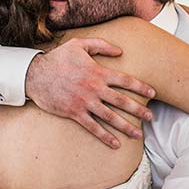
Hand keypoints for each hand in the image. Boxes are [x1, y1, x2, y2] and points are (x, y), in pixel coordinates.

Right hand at [25, 38, 154, 148]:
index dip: (140, 87)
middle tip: (151, 118)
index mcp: (98, 72)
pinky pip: (93, 127)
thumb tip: (120, 51)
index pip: (125, 80)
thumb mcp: (79, 44)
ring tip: (138, 134)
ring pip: (110, 117)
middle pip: (121, 101)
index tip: (153, 93)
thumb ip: (101, 46)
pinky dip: (105, 136)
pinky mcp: (74, 113)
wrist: (35, 74)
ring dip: (125, 126)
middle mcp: (94, 88)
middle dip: (138, 110)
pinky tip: (115, 144)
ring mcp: (85, 102)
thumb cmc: (58, 58)